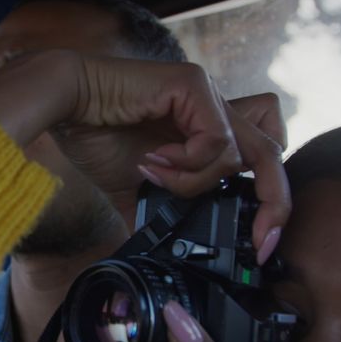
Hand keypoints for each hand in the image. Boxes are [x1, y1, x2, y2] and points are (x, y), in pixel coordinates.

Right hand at [0, 51, 288, 261]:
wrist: (65, 104)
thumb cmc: (96, 134)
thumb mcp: (138, 190)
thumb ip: (163, 213)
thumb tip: (167, 256)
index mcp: (207, 129)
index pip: (263, 157)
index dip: (272, 198)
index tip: (260, 244)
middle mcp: (214, 108)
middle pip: (275, 151)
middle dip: (275, 202)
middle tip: (260, 241)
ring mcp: (207, 94)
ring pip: (241, 154)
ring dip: (197, 180)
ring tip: (155, 177)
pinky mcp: (193, 85)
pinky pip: (215, 139)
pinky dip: (186, 162)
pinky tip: (151, 160)